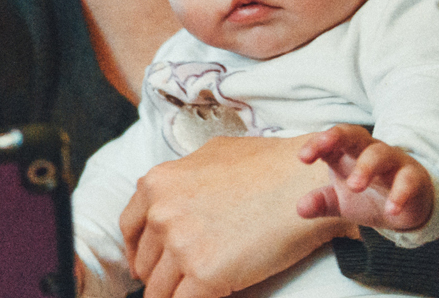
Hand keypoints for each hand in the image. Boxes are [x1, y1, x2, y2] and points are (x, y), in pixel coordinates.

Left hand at [119, 134, 352, 297]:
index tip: (146, 264)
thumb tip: (175, 195)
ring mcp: (180, 245)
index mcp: (158, 184)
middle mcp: (162, 213)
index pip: (130, 229)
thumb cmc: (271, 165)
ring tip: (190, 292)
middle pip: (145, 262)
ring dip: (173, 294)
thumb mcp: (213, 154)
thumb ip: (185, 177)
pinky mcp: (205, 273)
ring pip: (159, 289)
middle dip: (160, 274)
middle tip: (178, 282)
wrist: (308, 182)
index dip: (138, 251)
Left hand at [296, 124, 433, 231]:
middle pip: (354, 134)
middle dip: (337, 137)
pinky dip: (400, 194)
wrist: (408, 208)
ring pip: (380, 154)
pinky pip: (408, 180)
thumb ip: (322, 202)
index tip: (303, 157)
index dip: (317, 144)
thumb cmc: (369, 196)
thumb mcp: (341, 202)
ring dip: (366, 167)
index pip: (331, 140)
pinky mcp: (414, 177)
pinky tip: (391, 210)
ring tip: (355, 186)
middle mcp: (369, 151)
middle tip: (324, 151)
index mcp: (347, 152)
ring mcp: (393, 161)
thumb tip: (300, 209)